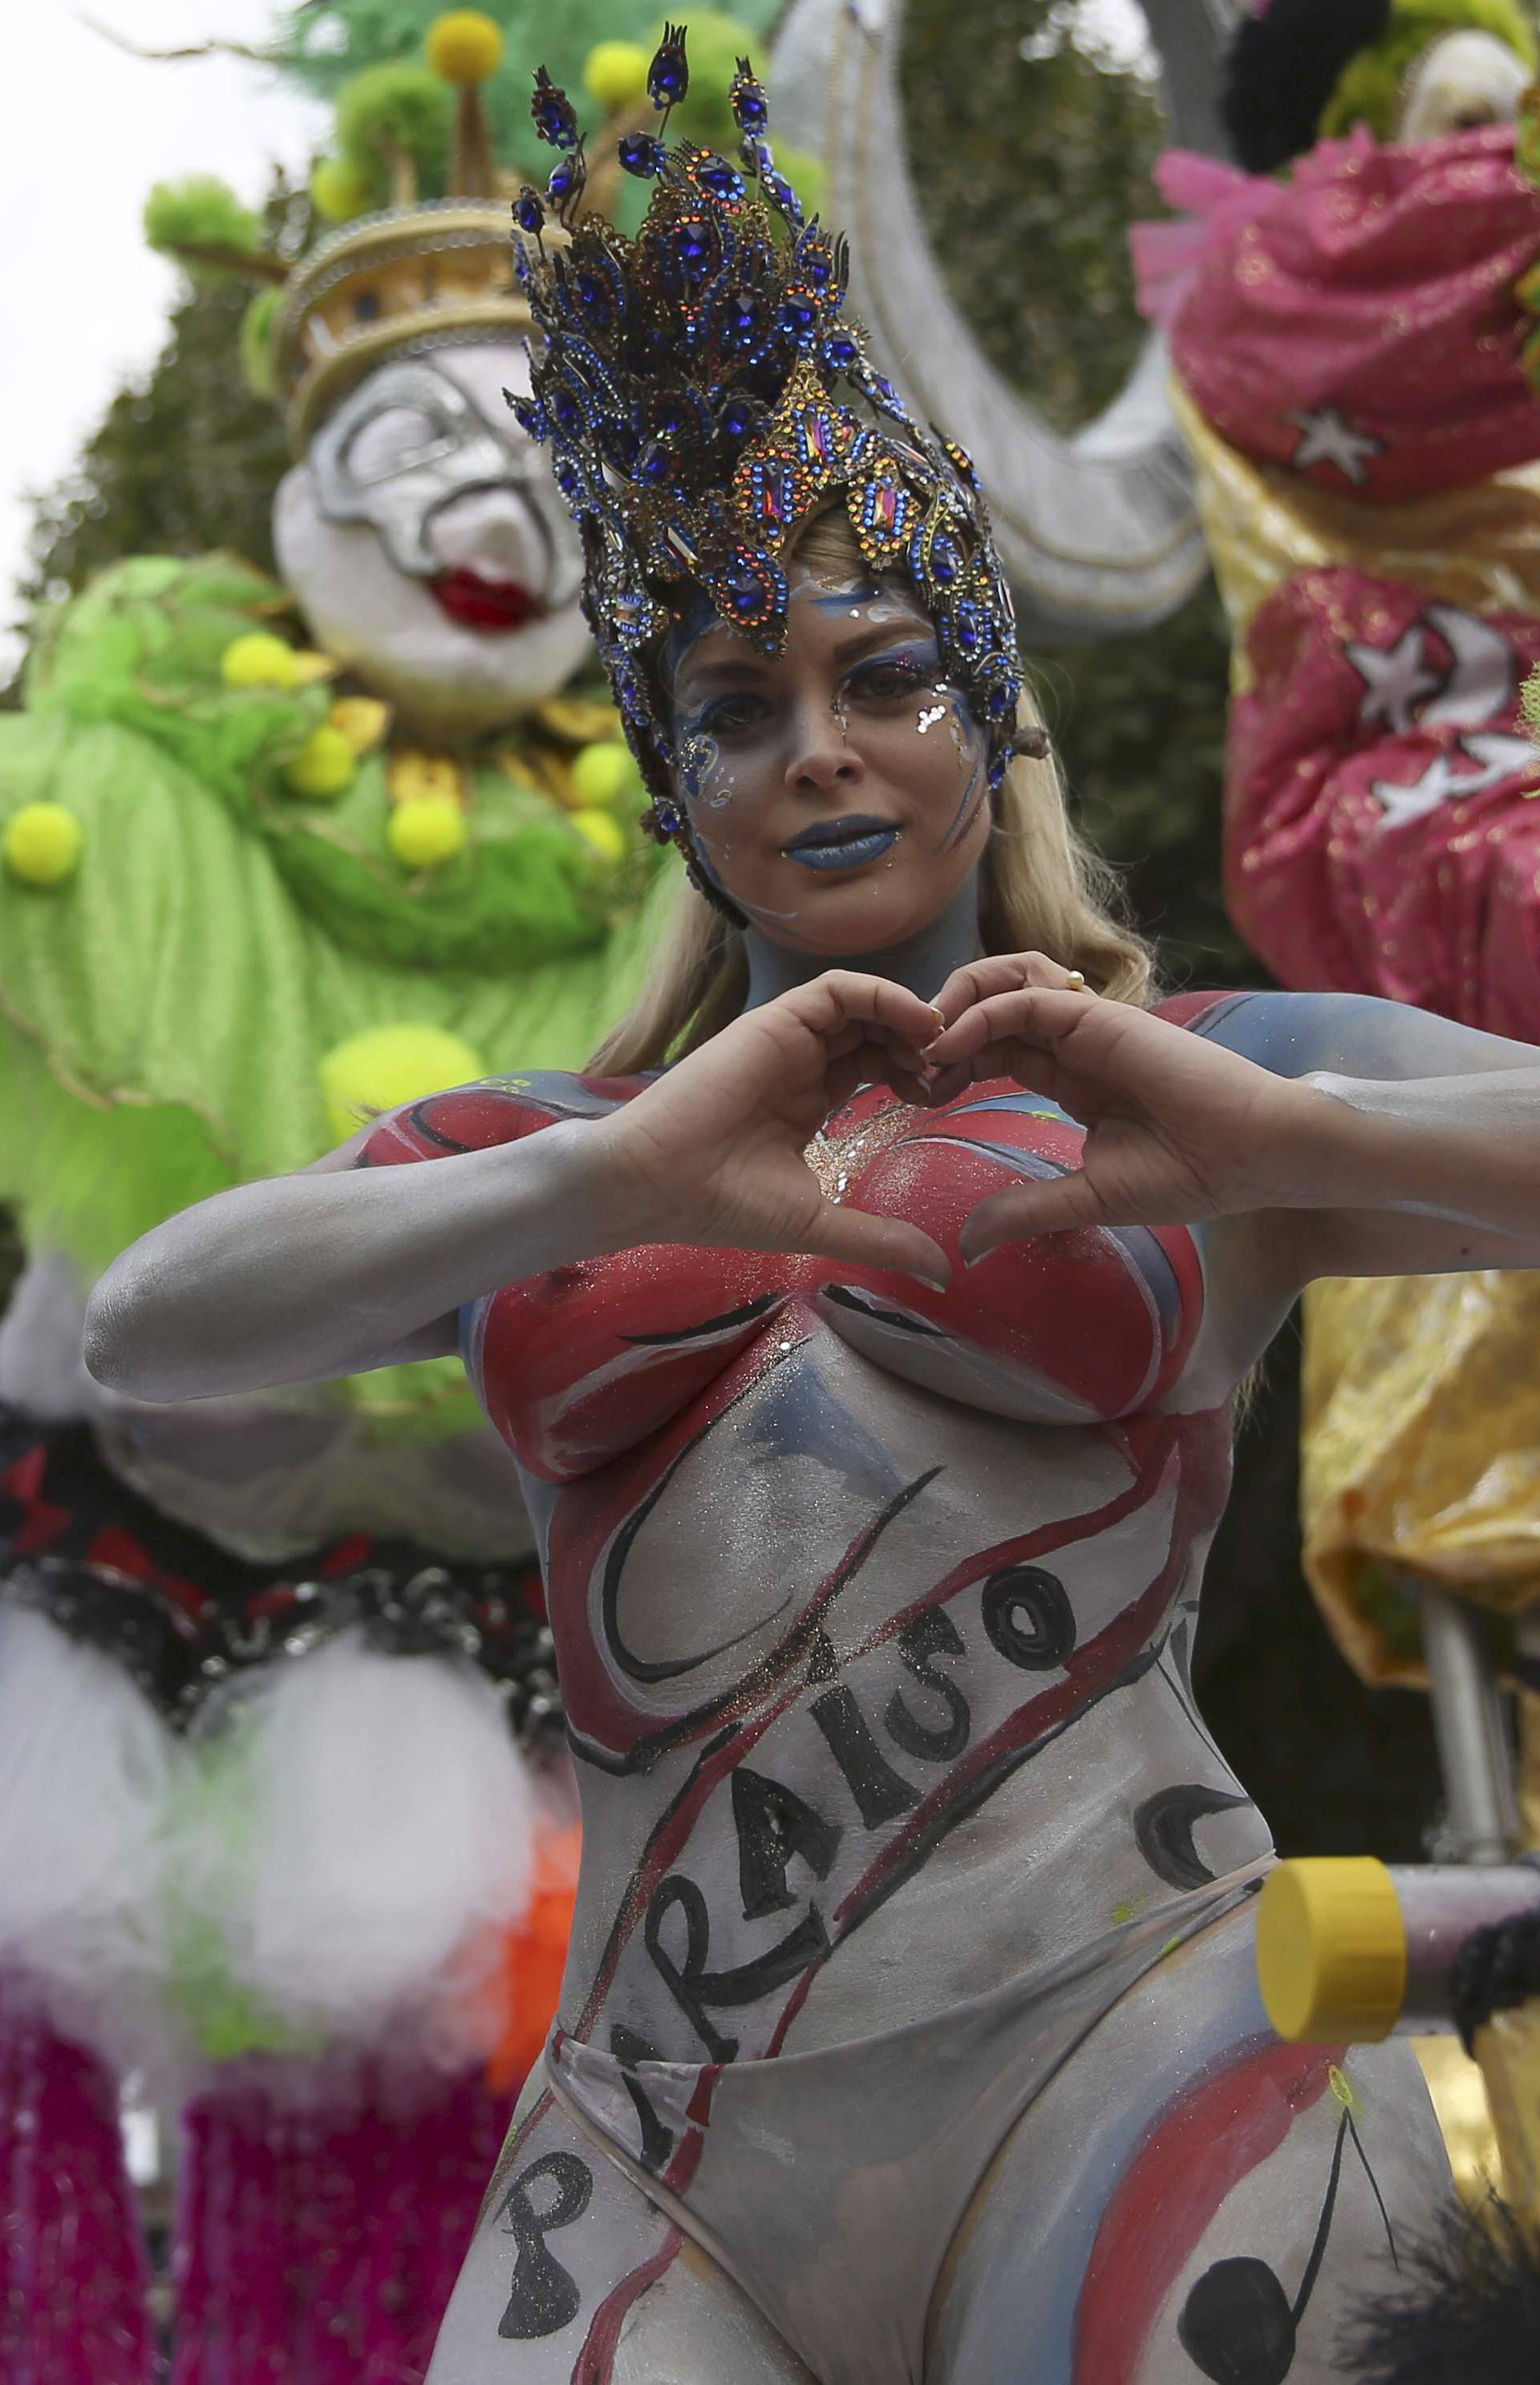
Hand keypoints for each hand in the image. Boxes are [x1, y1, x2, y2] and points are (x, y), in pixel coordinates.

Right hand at [594, 971, 950, 1284]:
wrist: (656, 1186)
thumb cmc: (722, 1206)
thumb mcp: (820, 1222)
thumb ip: (881, 1238)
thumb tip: (942, 1272)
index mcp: (809, 1103)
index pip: (876, 1068)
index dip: (917, 1075)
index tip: (946, 1100)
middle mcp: (800, 1065)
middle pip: (876, 1032)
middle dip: (922, 1044)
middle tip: (952, 1070)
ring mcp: (787, 1041)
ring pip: (862, 1004)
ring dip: (909, 1016)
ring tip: (941, 1044)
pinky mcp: (775, 1021)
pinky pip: (837, 989)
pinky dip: (883, 994)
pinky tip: (917, 1021)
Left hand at [923, 961, 1314, 1258]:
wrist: (1252, 1155)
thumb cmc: (1191, 1175)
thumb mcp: (1087, 1198)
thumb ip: (1026, 1210)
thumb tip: (968, 1245)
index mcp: (1074, 1077)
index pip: (995, 1051)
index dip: (951, 1065)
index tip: (914, 1097)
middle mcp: (1076, 1042)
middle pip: (990, 1010)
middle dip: (938, 1030)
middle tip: (901, 1068)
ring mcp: (1088, 1024)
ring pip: (1004, 984)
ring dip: (953, 1004)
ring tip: (916, 1045)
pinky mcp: (1100, 1016)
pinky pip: (1025, 999)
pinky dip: (979, 1014)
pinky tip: (945, 1045)